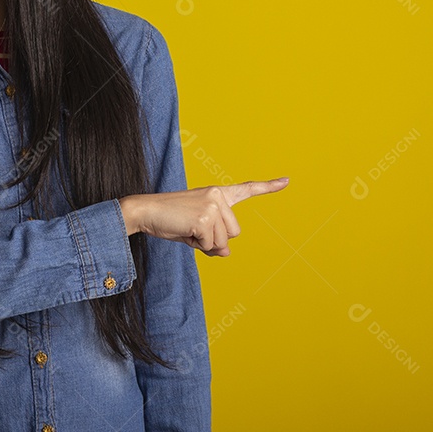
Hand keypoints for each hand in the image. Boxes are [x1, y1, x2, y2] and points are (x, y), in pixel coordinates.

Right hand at [118, 177, 288, 256]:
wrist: (145, 211)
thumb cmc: (169, 220)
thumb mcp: (197, 231)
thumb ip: (216, 240)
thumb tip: (226, 252)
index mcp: (217, 194)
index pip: (246, 190)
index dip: (268, 187)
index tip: (287, 181)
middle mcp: (218, 196)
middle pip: (234, 233)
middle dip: (215, 239)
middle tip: (193, 229)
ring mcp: (212, 206)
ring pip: (223, 242)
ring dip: (205, 243)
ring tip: (187, 229)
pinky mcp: (204, 218)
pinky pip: (210, 245)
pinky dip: (197, 245)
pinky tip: (184, 231)